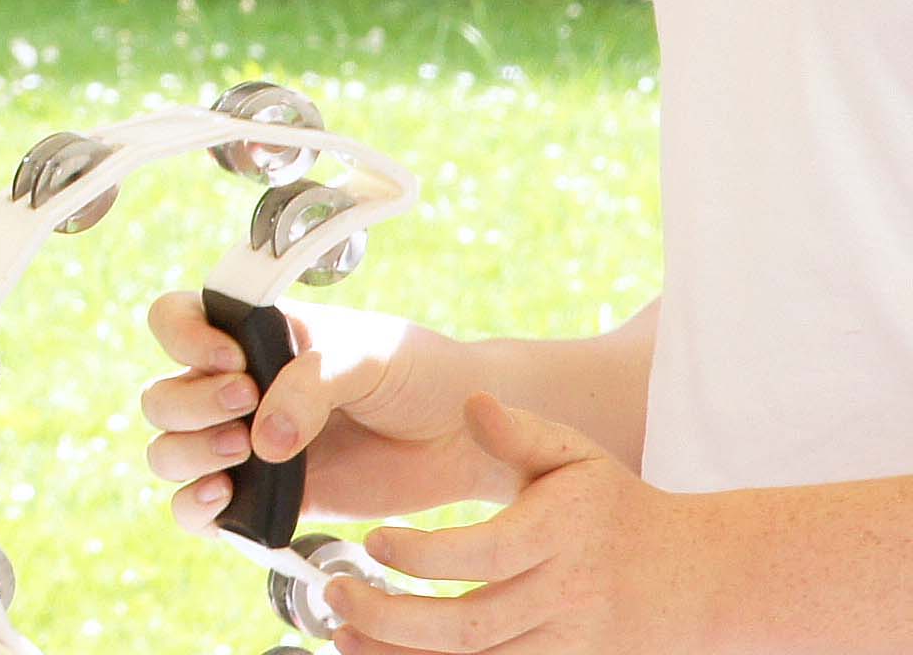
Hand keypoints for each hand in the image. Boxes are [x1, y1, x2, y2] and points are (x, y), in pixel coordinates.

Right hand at [141, 292, 508, 529]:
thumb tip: (262, 443)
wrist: (464, 436)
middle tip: (246, 404)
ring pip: (167, 452)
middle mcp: (234, 390)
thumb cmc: (413, 374)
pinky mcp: (264, 500)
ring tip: (241, 451)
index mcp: (249, 336)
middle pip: (161, 398)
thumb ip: (308, 386)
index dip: (183, 337)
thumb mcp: (364, 356)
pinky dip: (194, 507)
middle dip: (191, 404)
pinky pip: (198, 512)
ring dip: (188, 453)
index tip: (231, 358)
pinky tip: (224, 498)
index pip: (173, 321)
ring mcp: (244, 447)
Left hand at [331, 397, 727, 653]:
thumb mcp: (577, 455)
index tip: (373, 542)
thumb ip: (520, 429)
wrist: (697, 577)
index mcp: (560, 537)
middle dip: (391, 616)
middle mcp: (564, 599)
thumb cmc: (618, 508)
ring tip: (343, 636)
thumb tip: (471, 401)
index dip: (422, 555)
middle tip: (334, 593)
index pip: (484, 554)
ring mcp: (568, 646)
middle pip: (470, 625)